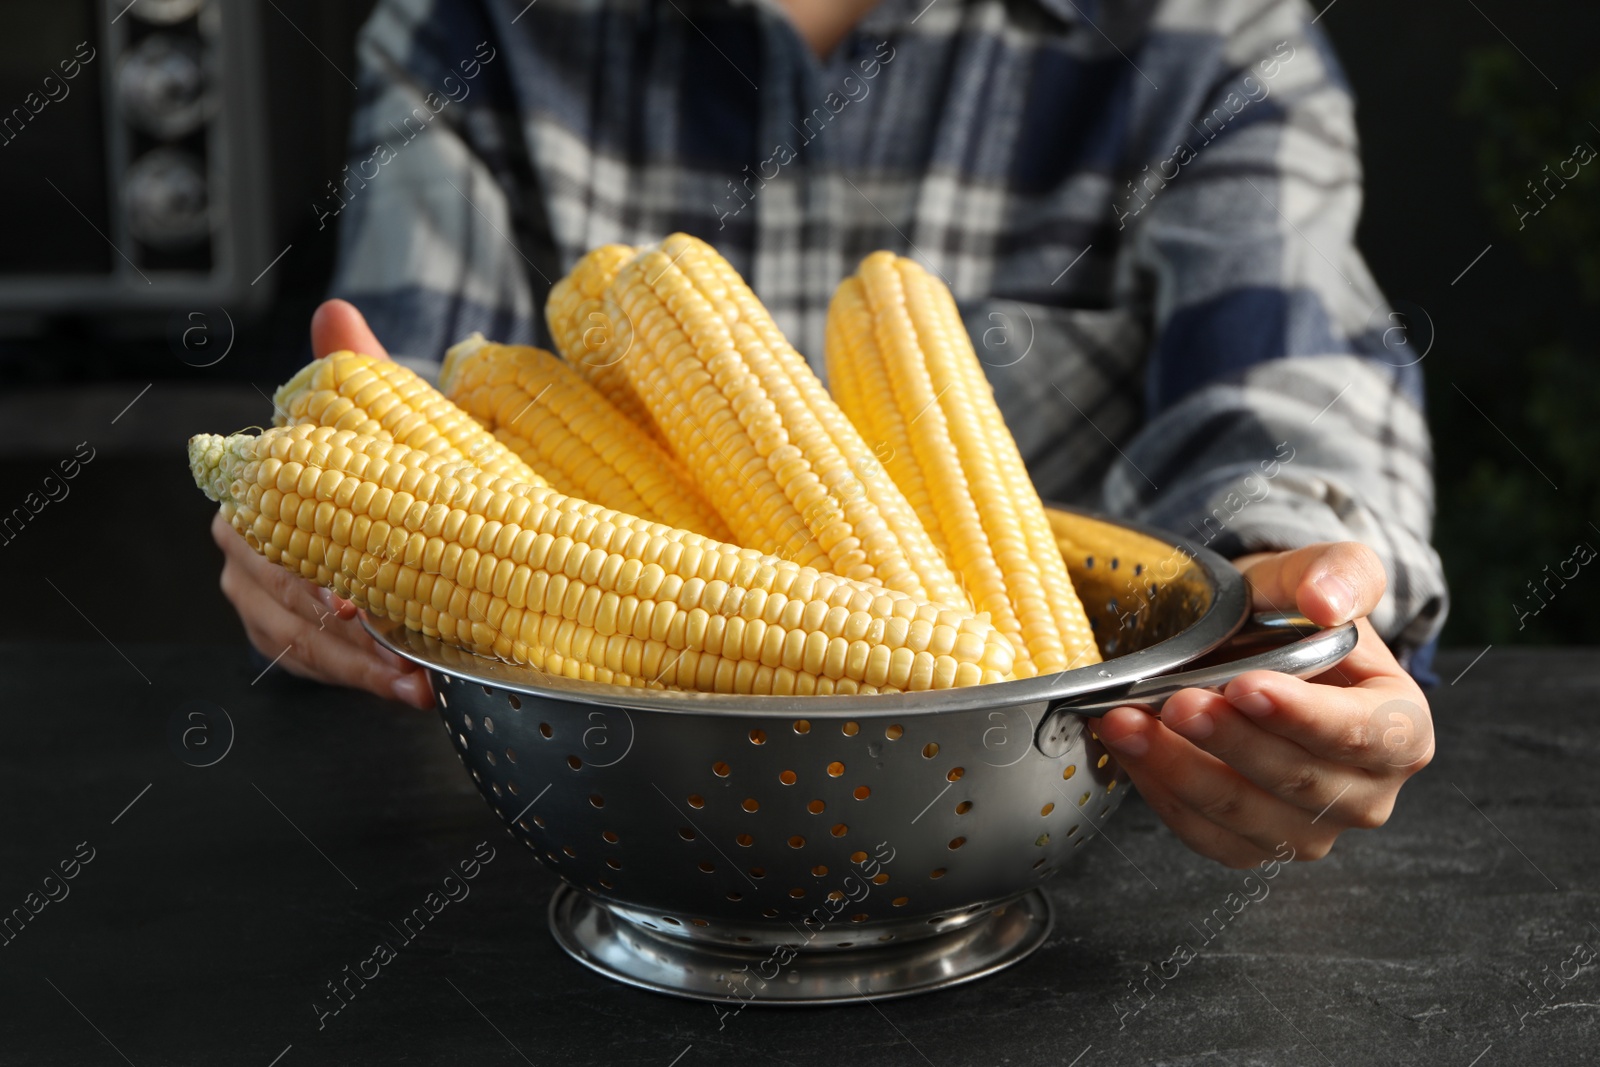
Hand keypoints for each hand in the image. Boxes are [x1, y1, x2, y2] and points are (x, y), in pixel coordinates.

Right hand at [212, 299, 432, 708]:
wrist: (414, 496)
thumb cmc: (389, 455)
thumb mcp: (383, 413)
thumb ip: (357, 371)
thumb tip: (335, 314)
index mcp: (260, 488)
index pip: (270, 542)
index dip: (308, 580)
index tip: (354, 604)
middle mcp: (245, 544)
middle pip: (282, 603)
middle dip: (343, 637)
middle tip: (401, 654)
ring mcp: (263, 595)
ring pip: (297, 643)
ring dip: (358, 669)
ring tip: (415, 682)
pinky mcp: (290, 636)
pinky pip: (311, 667)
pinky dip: (360, 680)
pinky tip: (409, 689)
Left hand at [1094, 542, 1432, 866]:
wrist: (1253, 647)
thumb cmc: (1296, 617)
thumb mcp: (1322, 574)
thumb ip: (1338, 573)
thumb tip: (1325, 602)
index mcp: (1402, 729)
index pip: (1361, 734)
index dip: (1302, 716)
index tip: (1244, 686)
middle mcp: (1365, 793)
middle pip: (1298, 781)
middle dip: (1228, 741)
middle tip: (1174, 701)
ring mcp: (1309, 830)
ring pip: (1244, 816)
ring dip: (1179, 769)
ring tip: (1127, 721)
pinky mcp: (1252, 846)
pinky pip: (1204, 834)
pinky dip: (1160, 791)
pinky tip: (1129, 748)